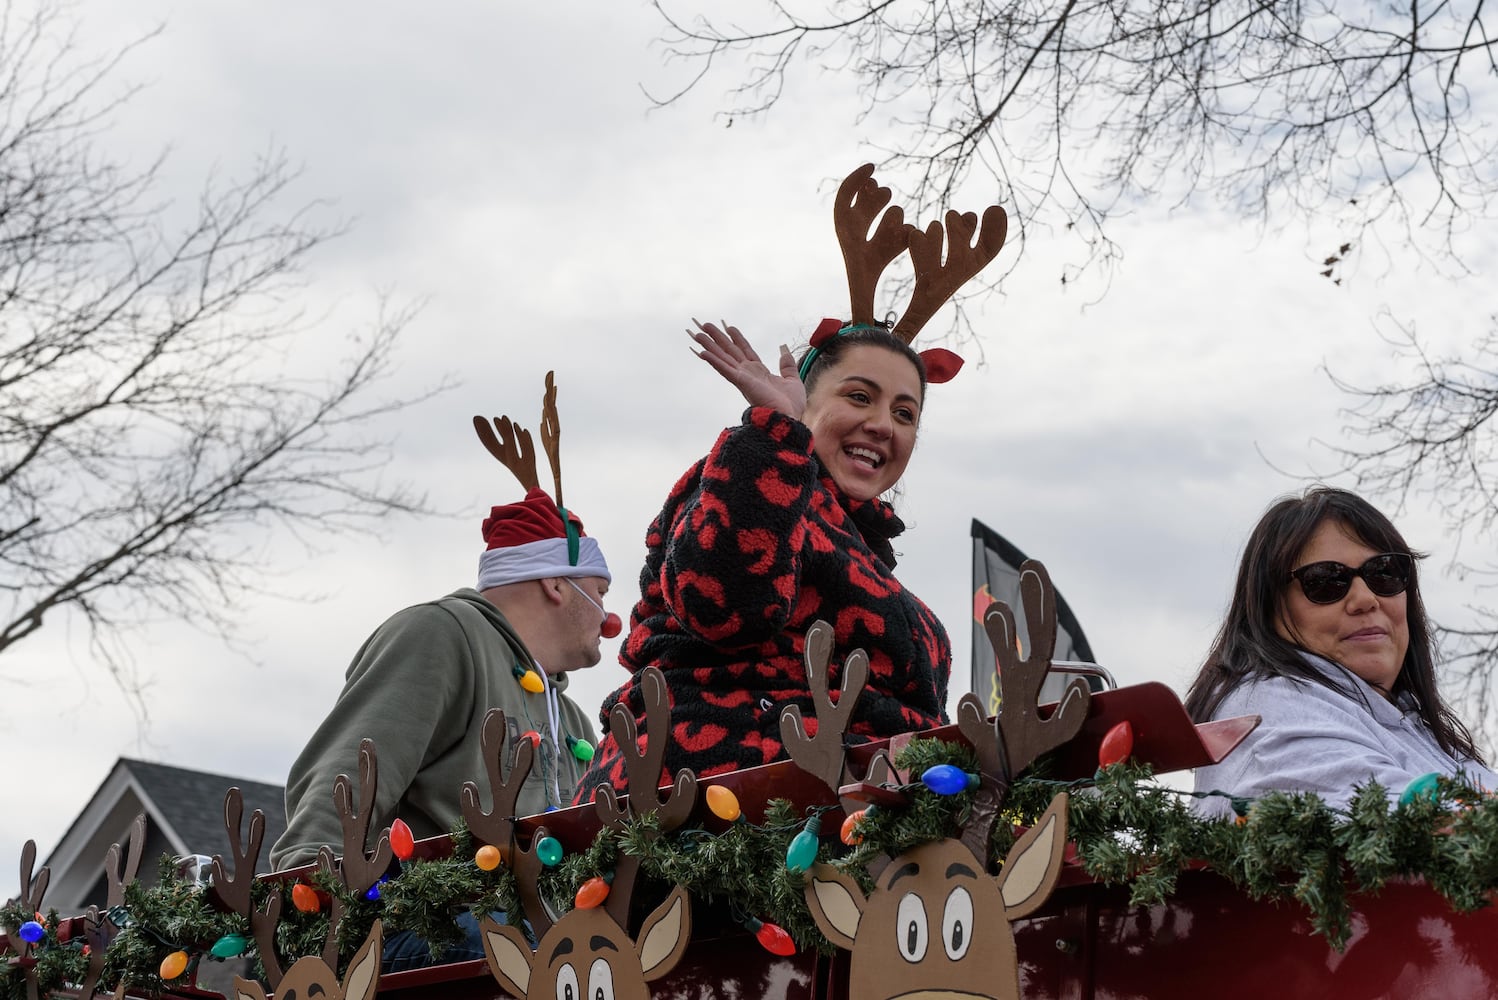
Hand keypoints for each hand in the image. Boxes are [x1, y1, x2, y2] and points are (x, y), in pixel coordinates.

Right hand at [687, 319, 805, 419]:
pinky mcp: (741, 382)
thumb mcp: (792, 380)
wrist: (788, 418)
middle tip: (705, 325)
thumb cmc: (790, 406)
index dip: (737, 338)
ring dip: (709, 346)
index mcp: (759, 372)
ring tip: (698, 334)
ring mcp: (742, 378)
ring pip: (723, 358)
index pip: (745, 350)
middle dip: (718, 338)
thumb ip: (787, 365)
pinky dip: (714, 361)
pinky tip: (702, 352)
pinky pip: (725, 369)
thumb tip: (784, 350)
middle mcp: (747, 373)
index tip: (729, 327)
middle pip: (730, 351)